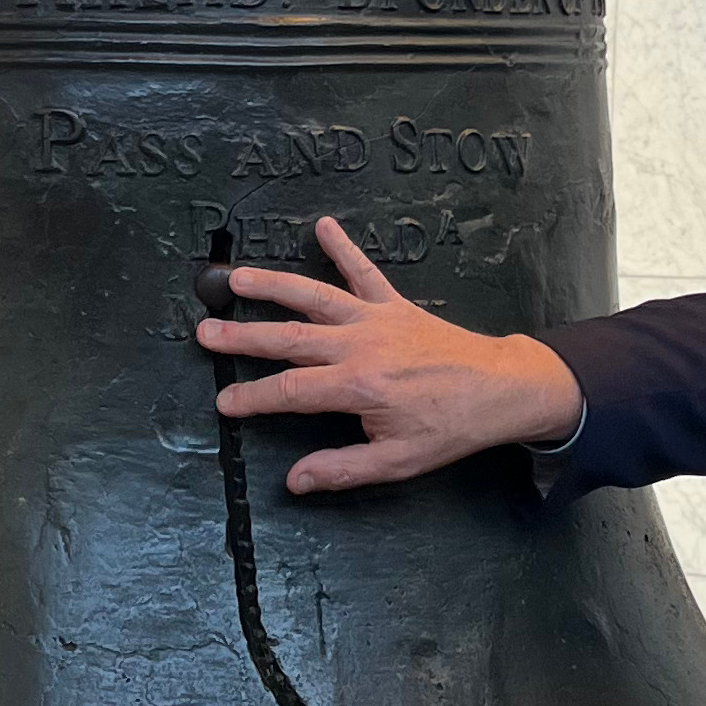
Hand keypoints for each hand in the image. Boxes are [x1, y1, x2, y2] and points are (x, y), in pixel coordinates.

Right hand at [193, 217, 582, 494]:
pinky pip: (365, 272)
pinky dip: (345, 247)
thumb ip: (342, 469)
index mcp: (358, 387)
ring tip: (236, 278)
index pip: (289, 392)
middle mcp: (361, 346)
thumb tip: (294, 481)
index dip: (251, 398)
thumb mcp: (397, 461)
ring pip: (314, 297)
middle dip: (243, 336)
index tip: (223, 402)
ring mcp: (377, 320)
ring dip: (273, 285)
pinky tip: (324, 224)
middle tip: (205, 332)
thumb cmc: (451, 427)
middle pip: (288, 338)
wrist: (500, 388)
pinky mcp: (395, 305)